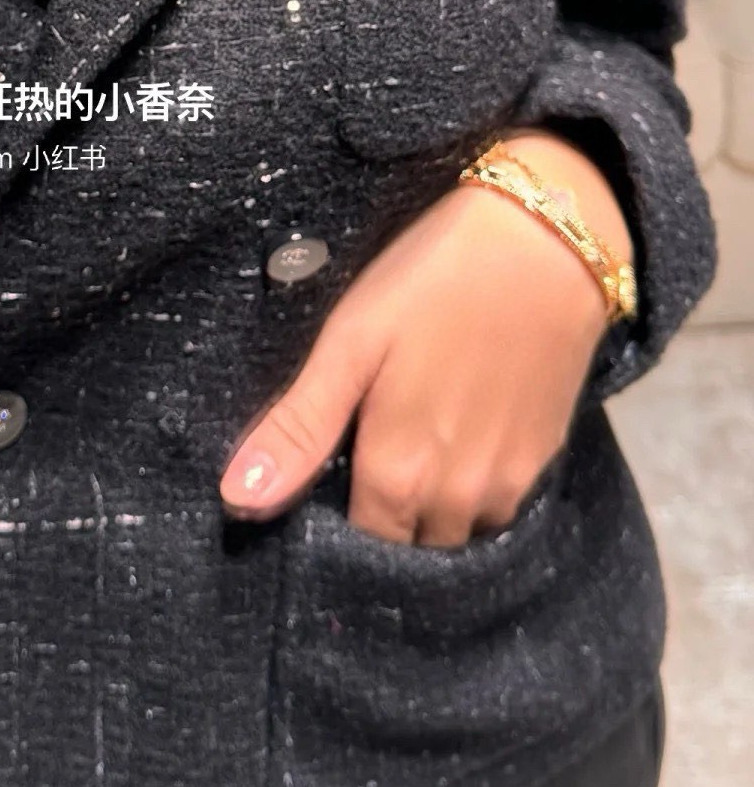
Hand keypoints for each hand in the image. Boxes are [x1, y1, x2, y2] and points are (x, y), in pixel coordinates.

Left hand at [218, 131, 632, 545]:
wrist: (550, 239)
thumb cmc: (432, 283)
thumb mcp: (350, 344)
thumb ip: (299, 429)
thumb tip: (236, 501)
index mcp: (399, 477)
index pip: (355, 546)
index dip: (331, 526)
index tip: (317, 489)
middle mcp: (457, 501)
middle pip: (406, 548)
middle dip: (379, 525)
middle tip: (356, 469)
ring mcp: (509, 486)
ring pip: (454, 535)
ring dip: (426, 518)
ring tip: (404, 460)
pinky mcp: (545, 461)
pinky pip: (497, 512)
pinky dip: (468, 499)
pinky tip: (452, 450)